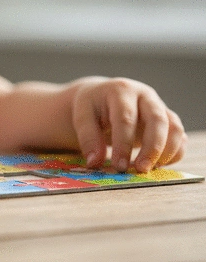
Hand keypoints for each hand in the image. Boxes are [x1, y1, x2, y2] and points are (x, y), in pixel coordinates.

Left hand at [70, 76, 186, 171]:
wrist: (102, 96)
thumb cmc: (92, 107)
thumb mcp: (82, 116)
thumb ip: (88, 138)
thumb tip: (94, 162)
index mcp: (121, 91)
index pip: (126, 118)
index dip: (124, 144)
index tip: (119, 166)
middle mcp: (144, 96)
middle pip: (157, 120)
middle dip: (152, 148)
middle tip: (140, 170)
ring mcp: (159, 107)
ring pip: (174, 128)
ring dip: (165, 152)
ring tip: (147, 169)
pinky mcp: (167, 120)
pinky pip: (179, 137)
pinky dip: (173, 153)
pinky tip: (156, 165)